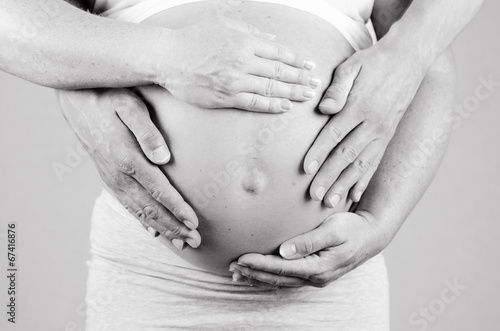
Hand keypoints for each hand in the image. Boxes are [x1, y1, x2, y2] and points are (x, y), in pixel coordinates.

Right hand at [56, 88, 200, 249]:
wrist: (76, 99)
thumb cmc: (109, 97)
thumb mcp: (130, 106)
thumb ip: (147, 132)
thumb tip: (164, 158)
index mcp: (127, 158)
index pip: (159, 190)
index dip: (178, 209)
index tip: (194, 223)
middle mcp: (118, 174)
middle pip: (151, 208)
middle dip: (174, 226)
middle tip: (195, 240)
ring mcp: (111, 178)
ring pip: (139, 211)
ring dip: (162, 228)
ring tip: (181, 241)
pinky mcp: (108, 177)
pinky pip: (126, 205)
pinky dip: (142, 220)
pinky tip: (153, 231)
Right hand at [157, 17, 320, 112]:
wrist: (167, 57)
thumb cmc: (193, 38)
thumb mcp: (223, 24)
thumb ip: (250, 32)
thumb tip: (273, 40)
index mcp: (244, 42)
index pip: (278, 52)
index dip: (297, 60)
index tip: (310, 66)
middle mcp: (242, 61)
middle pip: (279, 72)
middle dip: (301, 78)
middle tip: (316, 84)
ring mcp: (234, 81)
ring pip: (271, 89)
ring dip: (292, 92)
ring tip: (307, 96)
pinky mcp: (225, 98)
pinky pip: (254, 103)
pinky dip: (272, 105)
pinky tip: (286, 107)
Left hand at [229, 211, 388, 288]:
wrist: (371, 236)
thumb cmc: (353, 228)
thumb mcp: (334, 230)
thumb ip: (309, 241)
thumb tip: (284, 251)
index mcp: (319, 267)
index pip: (282, 268)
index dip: (260, 264)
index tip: (241, 258)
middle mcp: (315, 277)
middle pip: (278, 279)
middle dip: (253, 273)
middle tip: (231, 267)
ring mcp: (314, 278)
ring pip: (280, 282)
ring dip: (258, 278)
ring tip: (237, 273)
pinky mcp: (313, 274)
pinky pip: (287, 279)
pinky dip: (269, 278)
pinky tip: (257, 274)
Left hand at [304, 43, 424, 206]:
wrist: (409, 59)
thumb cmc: (374, 62)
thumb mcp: (352, 66)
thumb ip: (338, 88)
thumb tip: (325, 108)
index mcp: (361, 106)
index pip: (335, 134)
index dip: (319, 152)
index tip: (305, 169)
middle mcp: (373, 124)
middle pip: (346, 155)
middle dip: (328, 177)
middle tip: (313, 195)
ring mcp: (383, 133)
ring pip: (361, 164)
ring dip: (344, 185)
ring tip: (330, 202)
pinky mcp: (387, 137)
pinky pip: (375, 162)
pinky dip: (364, 181)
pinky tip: (354, 196)